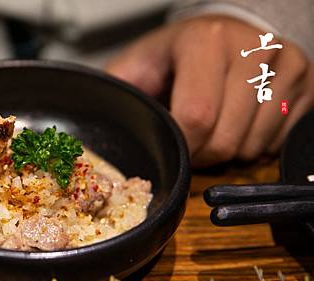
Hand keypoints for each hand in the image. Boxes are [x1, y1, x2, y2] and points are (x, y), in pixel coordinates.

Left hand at [106, 16, 313, 166]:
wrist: (227, 29)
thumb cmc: (179, 52)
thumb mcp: (140, 63)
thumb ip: (116, 89)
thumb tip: (86, 121)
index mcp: (206, 41)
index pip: (196, 118)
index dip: (180, 144)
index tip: (172, 143)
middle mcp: (254, 48)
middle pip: (226, 140)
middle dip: (201, 153)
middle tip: (190, 138)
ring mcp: (287, 66)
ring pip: (253, 147)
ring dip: (227, 150)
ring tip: (214, 124)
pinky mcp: (308, 84)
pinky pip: (277, 143)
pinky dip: (253, 144)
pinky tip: (239, 120)